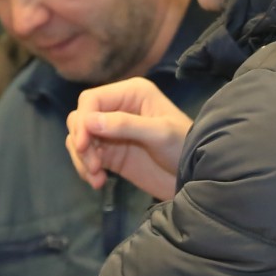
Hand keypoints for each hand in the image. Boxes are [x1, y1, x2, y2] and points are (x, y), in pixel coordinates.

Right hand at [65, 77, 191, 201]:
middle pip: (81, 118)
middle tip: (93, 166)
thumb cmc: (184, 147)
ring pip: (80, 139)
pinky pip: (86, 157)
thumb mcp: (159, 134)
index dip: (83, 121)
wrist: (195, 178)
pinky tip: (98, 182)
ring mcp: (113, 132)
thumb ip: (125, 125)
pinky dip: (86, 169)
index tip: (83, 145)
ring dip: (82, 159)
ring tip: (97, 177)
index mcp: (131, 93)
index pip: (92, 100)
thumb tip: (89, 121)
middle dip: (81, 142)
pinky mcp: (111, 154)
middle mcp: (118, 108)